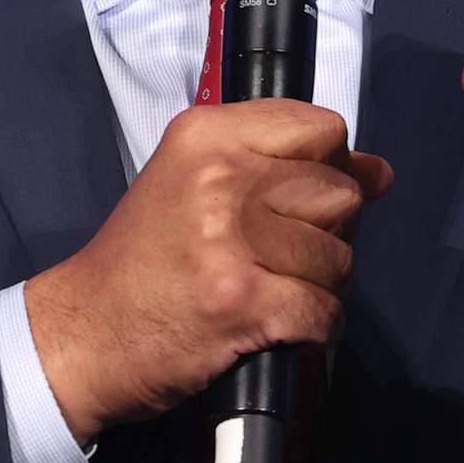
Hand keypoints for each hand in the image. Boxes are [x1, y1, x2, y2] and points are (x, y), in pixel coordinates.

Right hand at [24, 100, 391, 442]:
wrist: (83, 333)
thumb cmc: (143, 259)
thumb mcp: (195, 182)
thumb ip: (282, 164)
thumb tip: (380, 172)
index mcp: (208, 135)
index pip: (322, 128)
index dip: (329, 167)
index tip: (302, 197)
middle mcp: (222, 178)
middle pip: (341, 193)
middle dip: (329, 232)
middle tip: (285, 255)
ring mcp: (233, 241)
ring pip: (340, 256)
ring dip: (321, 285)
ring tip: (275, 291)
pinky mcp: (243, 303)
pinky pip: (325, 311)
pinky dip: (316, 329)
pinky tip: (282, 326)